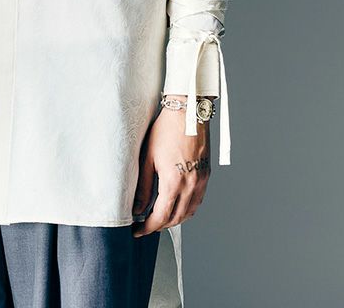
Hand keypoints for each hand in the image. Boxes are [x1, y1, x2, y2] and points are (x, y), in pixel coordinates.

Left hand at [131, 103, 211, 236]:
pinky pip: (197, 202)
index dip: (148, 227)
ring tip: (159, 217)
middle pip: (175, 219)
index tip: (137, 231)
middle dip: (159, 226)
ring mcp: (201, 182)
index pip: (161, 216)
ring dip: (173, 220)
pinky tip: (176, 205)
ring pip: (188, 213)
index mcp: (174, 182)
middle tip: (145, 225)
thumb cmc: (165, 130)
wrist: (188, 112)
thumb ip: (143, 186)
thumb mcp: (147, 157)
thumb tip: (137, 208)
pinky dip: (186, 210)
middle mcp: (191, 185)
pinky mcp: (206, 176)